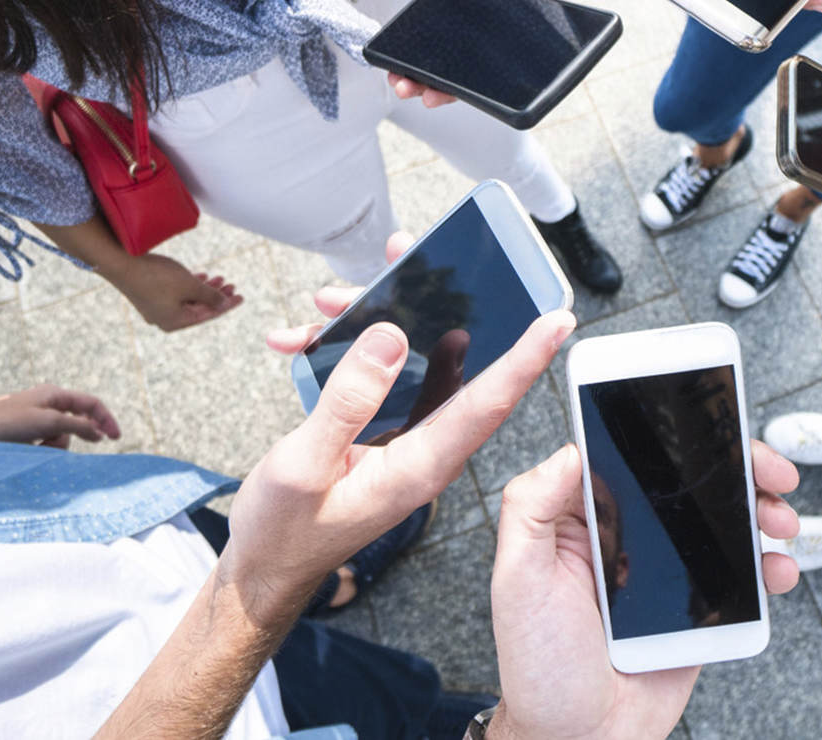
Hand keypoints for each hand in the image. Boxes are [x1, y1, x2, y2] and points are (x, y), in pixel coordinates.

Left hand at [0, 383, 119, 447]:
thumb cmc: (7, 422)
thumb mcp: (48, 421)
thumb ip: (78, 425)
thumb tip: (99, 432)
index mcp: (55, 394)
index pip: (91, 404)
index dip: (106, 419)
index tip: (115, 438)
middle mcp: (47, 405)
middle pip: (77, 423)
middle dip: (71, 436)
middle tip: (58, 444)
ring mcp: (37, 421)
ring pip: (62, 436)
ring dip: (53, 445)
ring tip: (35, 447)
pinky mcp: (27, 435)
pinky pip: (47, 444)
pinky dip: (43, 450)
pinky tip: (28, 450)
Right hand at [109, 252, 242, 330]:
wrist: (120, 262)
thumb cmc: (157, 276)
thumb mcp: (190, 286)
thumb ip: (210, 296)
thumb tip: (224, 304)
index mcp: (175, 322)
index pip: (208, 315)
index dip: (226, 304)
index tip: (241, 296)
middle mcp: (165, 319)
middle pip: (198, 308)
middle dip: (216, 295)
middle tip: (232, 284)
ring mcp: (156, 308)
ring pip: (187, 299)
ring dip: (205, 288)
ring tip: (220, 277)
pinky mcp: (150, 295)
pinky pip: (176, 293)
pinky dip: (190, 285)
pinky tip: (201, 276)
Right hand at [225, 239, 574, 621]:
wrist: (262, 569)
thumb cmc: (284, 531)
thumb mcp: (305, 465)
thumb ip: (349, 401)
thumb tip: (390, 337)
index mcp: (420, 464)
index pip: (487, 403)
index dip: (526, 358)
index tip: (559, 319)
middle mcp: (423, 448)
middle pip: (452, 365)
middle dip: (434, 303)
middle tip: (411, 252)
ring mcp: (403, 440)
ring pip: (408, 363)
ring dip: (374, 323)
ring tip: (331, 297)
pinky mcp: (379, 435)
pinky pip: (376, 380)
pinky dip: (343, 355)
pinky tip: (304, 339)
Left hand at [390, 0, 559, 106]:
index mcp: (526, 15)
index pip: (512, 61)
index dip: (491, 84)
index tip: (470, 95)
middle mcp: (500, 27)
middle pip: (477, 70)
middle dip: (451, 88)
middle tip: (428, 96)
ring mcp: (473, 23)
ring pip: (452, 61)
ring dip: (428, 77)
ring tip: (403, 86)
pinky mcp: (449, 12)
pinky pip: (433, 40)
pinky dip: (416, 54)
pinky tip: (398, 64)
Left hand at [488, 439, 799, 739]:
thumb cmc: (539, 664)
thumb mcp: (517, 579)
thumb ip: (530, 510)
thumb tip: (568, 449)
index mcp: (582, 517)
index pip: (631, 456)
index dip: (674, 436)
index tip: (712, 428)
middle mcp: (627, 534)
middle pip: (688, 482)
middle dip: (738, 468)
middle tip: (772, 472)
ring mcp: (665, 569)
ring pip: (721, 523)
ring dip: (762, 511)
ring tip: (781, 521)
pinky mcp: (694, 606)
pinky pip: (737, 576)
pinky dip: (767, 566)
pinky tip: (778, 567)